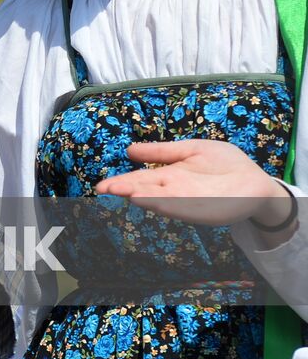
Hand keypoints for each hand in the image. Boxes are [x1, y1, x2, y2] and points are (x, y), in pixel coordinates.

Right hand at [96, 139, 292, 228]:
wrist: (256, 183)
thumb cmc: (225, 164)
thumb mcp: (191, 150)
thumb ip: (162, 152)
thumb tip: (130, 151)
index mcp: (168, 175)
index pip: (140, 179)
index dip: (121, 182)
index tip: (101, 186)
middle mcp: (174, 191)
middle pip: (145, 191)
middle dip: (125, 190)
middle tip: (103, 191)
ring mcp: (188, 201)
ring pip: (161, 200)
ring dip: (143, 198)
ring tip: (124, 194)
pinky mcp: (204, 209)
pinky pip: (182, 207)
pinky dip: (167, 205)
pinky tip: (152, 201)